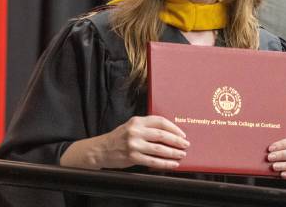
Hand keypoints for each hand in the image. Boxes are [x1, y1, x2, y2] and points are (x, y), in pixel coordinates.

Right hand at [60, 115, 188, 169]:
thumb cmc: (119, 138)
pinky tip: (172, 164)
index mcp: (137, 121)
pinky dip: (165, 163)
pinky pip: (153, 161)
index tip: (182, 134)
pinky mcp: (132, 157)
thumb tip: (170, 133)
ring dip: (173, 153)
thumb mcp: (131, 126)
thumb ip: (147, 127)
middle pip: (162, 135)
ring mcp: (134, 145)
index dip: (173, 128)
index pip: (160, 121)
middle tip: (186, 144)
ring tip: (181, 154)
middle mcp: (136, 131)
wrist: (100, 150)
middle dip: (177, 141)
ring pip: (159, 149)